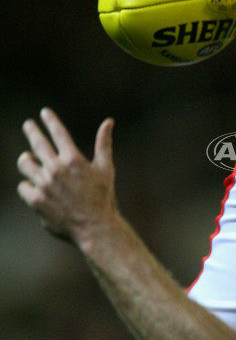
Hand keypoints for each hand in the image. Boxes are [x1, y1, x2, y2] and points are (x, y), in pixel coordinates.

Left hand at [17, 108, 116, 243]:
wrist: (94, 226)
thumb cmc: (103, 196)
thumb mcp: (106, 168)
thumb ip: (104, 143)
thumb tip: (109, 121)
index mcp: (74, 160)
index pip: (58, 133)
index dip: (51, 120)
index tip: (45, 113)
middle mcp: (56, 169)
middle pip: (38, 143)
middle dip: (32, 130)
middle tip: (29, 125)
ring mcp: (44, 185)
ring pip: (25, 163)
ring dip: (27, 159)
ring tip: (30, 159)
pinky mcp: (35, 200)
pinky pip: (23, 186)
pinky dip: (29, 184)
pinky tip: (35, 186)